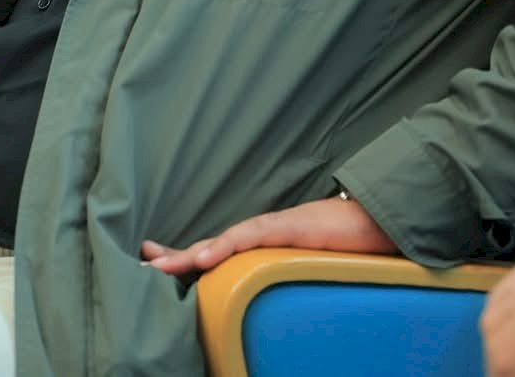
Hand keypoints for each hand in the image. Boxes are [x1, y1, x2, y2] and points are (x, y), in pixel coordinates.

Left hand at [140, 195, 398, 276]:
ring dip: (188, 256)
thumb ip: (276, 272)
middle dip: (173, 257)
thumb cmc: (339, 244)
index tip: (151, 262)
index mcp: (259, 247)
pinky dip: (224, 248)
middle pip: (207, 247)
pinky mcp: (289, 229)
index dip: (182, 259)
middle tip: (141, 263)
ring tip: (160, 266)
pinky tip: (202, 259)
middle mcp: (258, 235)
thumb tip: (260, 293)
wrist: (373, 221)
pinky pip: (251, 239)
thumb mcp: (301, 264)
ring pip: (221, 243)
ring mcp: (271, 230)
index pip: (213, 254)